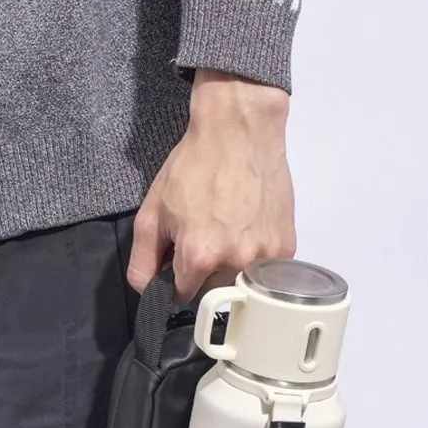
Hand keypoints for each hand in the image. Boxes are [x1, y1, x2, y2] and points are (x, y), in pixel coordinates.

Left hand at [128, 68, 295, 301]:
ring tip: (226, 229)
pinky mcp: (285, 248)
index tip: (178, 260)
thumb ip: (142, 262)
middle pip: (212, 293)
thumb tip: (148, 292)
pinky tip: (246, 226)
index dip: (175, 279)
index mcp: (198, 257)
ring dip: (229, 266)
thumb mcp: (152, 213)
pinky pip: (262, 270)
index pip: (181, 296)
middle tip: (203, 236)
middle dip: (202, 273)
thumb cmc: (196, 165)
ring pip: (239, 283)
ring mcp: (264, 257)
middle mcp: (235, 262)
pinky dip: (252, 255)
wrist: (239, 131)